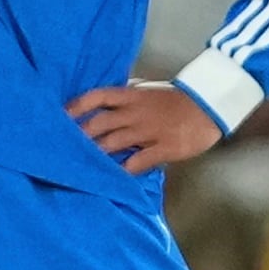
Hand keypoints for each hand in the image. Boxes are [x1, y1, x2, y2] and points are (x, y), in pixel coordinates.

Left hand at [68, 82, 225, 176]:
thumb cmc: (176, 99)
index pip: (96, 96)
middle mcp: (135, 112)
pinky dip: (123, 170)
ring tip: (79, 166)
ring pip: (114, 143)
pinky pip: (138, 161)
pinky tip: (112, 178)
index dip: (76, 107)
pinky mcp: (164, 147)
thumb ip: (126, 97)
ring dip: (95, 154)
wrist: (209, 106)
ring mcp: (149, 130)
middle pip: (99, 123)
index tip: (59, 117)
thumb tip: (103, 101)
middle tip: (61, 149)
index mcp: (131, 95)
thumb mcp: (148, 91)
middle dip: (79, 136)